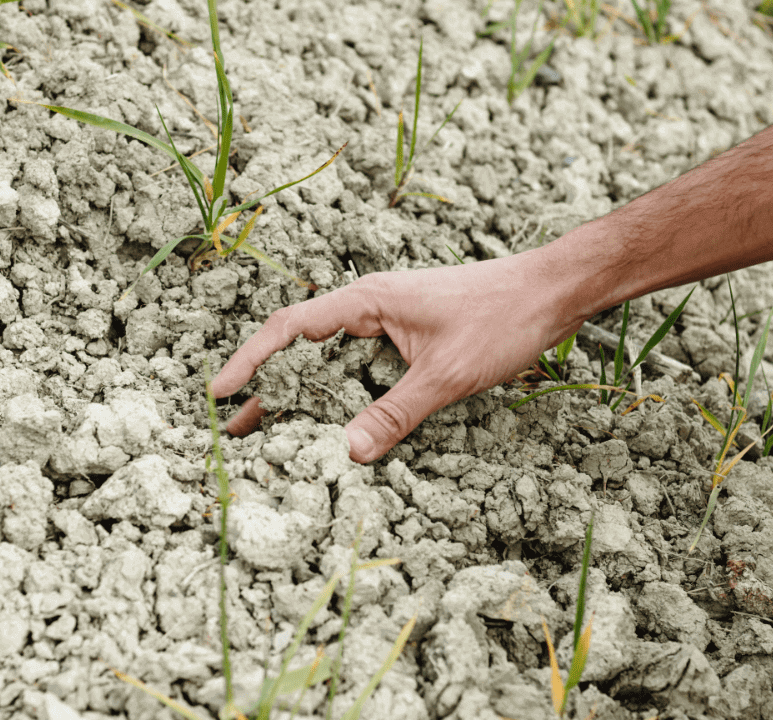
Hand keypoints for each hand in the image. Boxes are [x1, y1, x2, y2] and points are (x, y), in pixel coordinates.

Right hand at [210, 245, 585, 462]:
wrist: (555, 291)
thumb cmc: (503, 317)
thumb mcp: (447, 374)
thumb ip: (396, 413)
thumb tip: (348, 453)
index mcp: (367, 300)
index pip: (290, 328)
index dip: (250, 359)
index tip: (218, 391)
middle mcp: (370, 307)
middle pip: (301, 349)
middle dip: (267, 388)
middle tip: (234, 430)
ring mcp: (389, 322)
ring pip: (330, 360)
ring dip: (303, 394)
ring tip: (270, 434)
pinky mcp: (408, 337)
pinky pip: (360, 367)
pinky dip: (341, 394)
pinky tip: (334, 423)